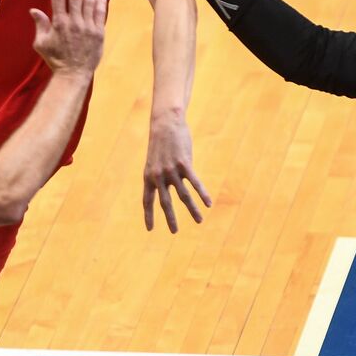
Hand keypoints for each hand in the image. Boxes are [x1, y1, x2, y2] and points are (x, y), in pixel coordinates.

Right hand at [31, 0, 106, 75]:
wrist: (74, 74)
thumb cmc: (56, 59)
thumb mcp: (42, 44)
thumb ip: (40, 25)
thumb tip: (34, 10)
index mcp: (59, 24)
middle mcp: (74, 23)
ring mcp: (87, 27)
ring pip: (89, 2)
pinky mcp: (98, 33)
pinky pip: (100, 13)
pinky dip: (101, 2)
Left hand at [143, 115, 210, 231]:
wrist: (165, 124)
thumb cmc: (161, 143)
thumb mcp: (154, 160)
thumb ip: (158, 175)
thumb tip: (166, 188)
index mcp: (148, 177)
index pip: (147, 201)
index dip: (148, 215)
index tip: (150, 229)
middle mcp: (158, 176)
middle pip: (165, 202)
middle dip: (170, 218)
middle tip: (174, 231)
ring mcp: (171, 171)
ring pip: (183, 195)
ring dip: (192, 209)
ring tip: (199, 221)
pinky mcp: (184, 164)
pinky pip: (195, 183)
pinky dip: (202, 194)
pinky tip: (208, 203)